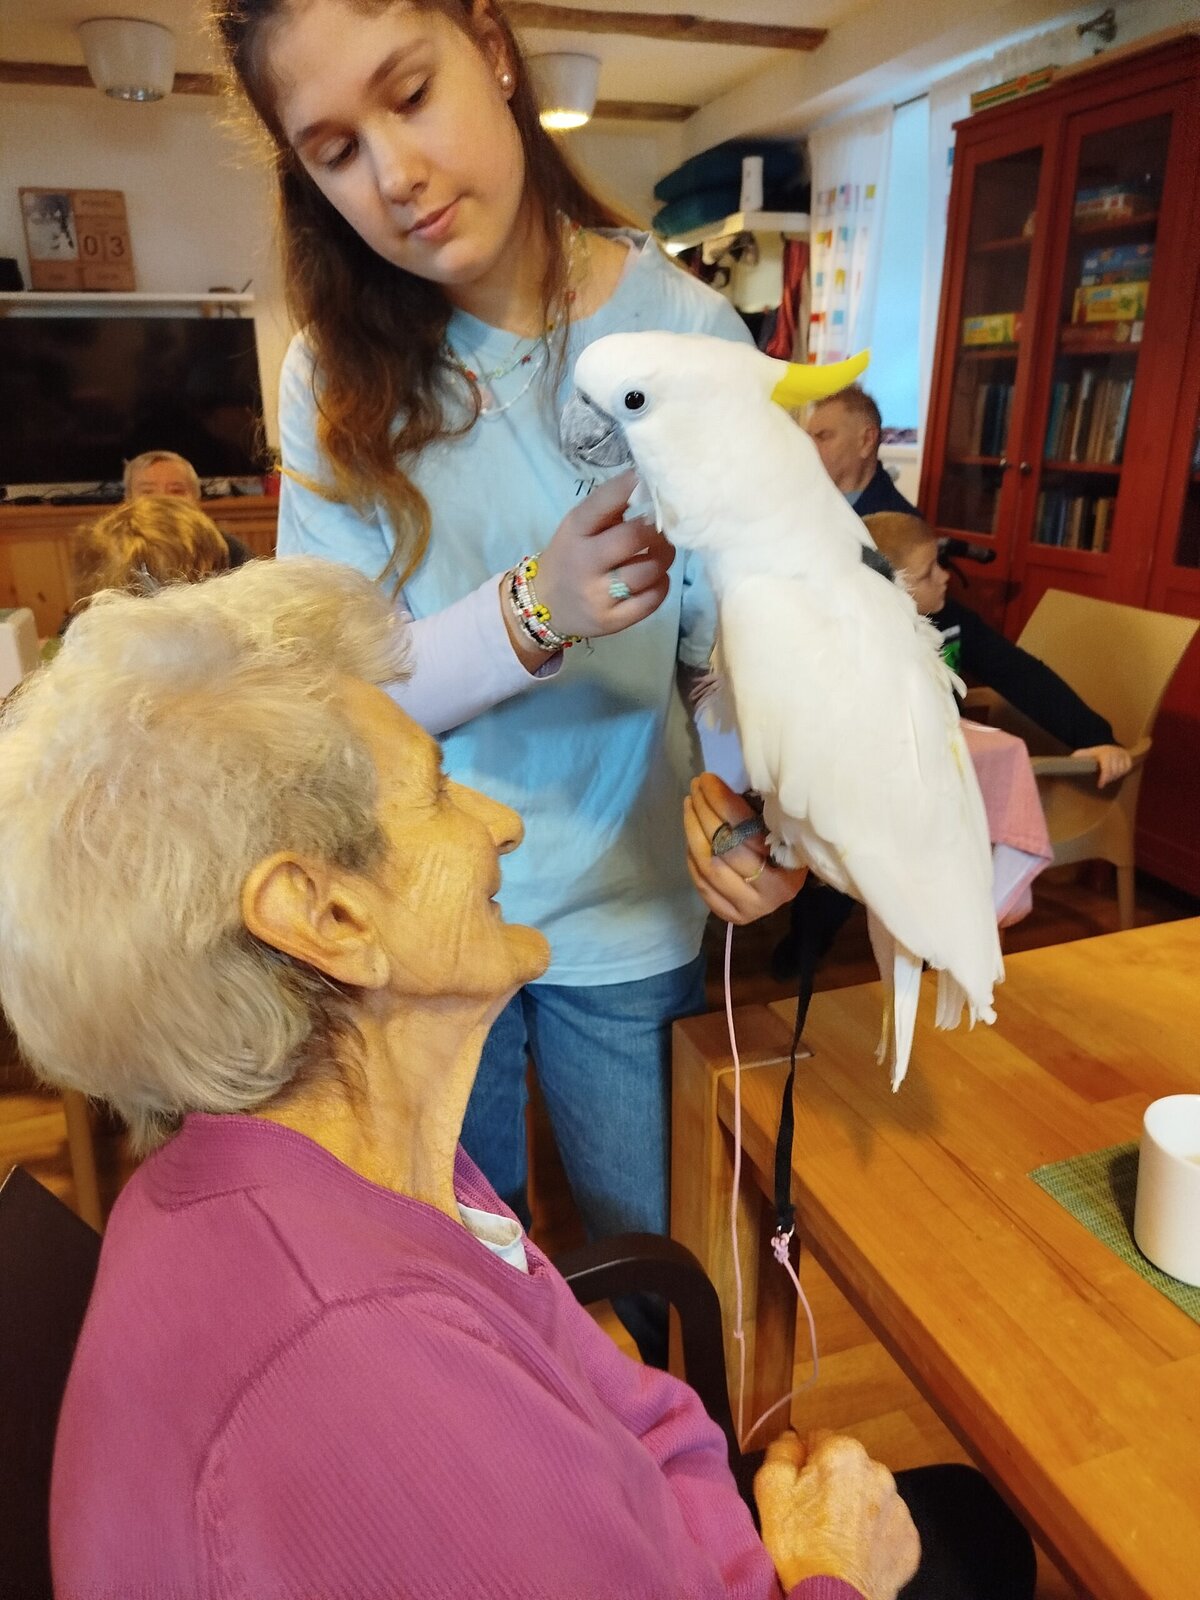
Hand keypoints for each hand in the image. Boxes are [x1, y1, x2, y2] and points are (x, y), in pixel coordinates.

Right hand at [535, 468, 674, 637]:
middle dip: (657, 529)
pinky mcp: (612, 621)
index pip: (605, 502)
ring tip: (662, 552)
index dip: (632, 487)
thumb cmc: (571, 556)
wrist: (545, 605)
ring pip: (649, 570)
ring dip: (665, 557)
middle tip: (664, 528)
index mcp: (575, 530)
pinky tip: (656, 577)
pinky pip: (652, 600)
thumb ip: (611, 507)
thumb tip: (651, 485)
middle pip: (634, 538)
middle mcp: (584, 562)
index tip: (650, 481)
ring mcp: (598, 595)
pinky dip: (662, 584)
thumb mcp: (579, 527)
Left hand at [683, 772, 805, 924]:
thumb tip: (719, 787)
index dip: (721, 802)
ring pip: (709, 866)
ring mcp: (750, 907)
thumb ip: (757, 813)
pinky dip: (692, 857)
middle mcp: (770, 891)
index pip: (746, 829)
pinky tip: (692, 835)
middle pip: (725, 847)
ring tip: (689, 805)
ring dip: (693, 831)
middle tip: (695, 788)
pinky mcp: (733, 915)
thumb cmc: (787, 846)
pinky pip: (703, 884)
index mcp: (790, 864)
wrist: (790, 886)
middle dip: (704, 812)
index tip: (706, 780)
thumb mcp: (781, 827)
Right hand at [755, 1430, 919, 1599]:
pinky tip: (855, 1551)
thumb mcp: (771, 1490)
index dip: (805, 1464)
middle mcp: (878, 1472)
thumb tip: (791, 1439)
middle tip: (813, 1515)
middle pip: (848, 1467)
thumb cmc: (800, 1547)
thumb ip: (780, 1452)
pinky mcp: (910, 1538)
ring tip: (835, 1537)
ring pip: (870, 1495)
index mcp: (844, 1453)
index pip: (820, 1440)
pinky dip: (873, 1534)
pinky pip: (887, 1525)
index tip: (799, 1489)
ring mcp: (898, 1507)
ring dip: (855, 1507)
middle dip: (832, 1483)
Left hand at [1070, 743, 1131, 787]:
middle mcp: (1115, 753)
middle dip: (1108, 779)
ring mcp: (1123, 754)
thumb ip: (1077, 756)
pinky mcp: (1128, 756)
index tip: (1100, 785)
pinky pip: (1127, 768)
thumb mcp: (1084, 753)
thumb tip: (1069, 761)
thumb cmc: (1093, 753)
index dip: (1104, 778)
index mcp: (1104, 753)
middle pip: (1114, 772)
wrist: (1106, 745)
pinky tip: (1116, 773)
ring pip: (1121, 771)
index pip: (1107, 768)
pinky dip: (1122, 772)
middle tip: (1103, 781)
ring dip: (1115, 776)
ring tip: (1108, 777)